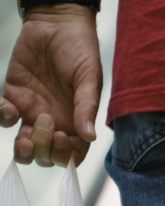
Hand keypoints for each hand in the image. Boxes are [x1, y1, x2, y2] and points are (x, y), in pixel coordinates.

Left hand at [1, 5, 100, 166]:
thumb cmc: (80, 50)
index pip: (71, 155)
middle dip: (43, 150)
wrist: (56, 24)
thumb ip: (87, 107)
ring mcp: (32, 111)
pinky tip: (9, 106)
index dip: (65, 155)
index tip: (63, 137)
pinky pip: (5, 118)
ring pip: (23, 145)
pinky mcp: (13, 96)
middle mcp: (55, 122)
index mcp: (76, 123)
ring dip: (22, 147)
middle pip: (45, 155)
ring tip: (24, 132)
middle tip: (46, 123)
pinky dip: (3, 117)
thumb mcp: (89, 78)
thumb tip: (89, 136)